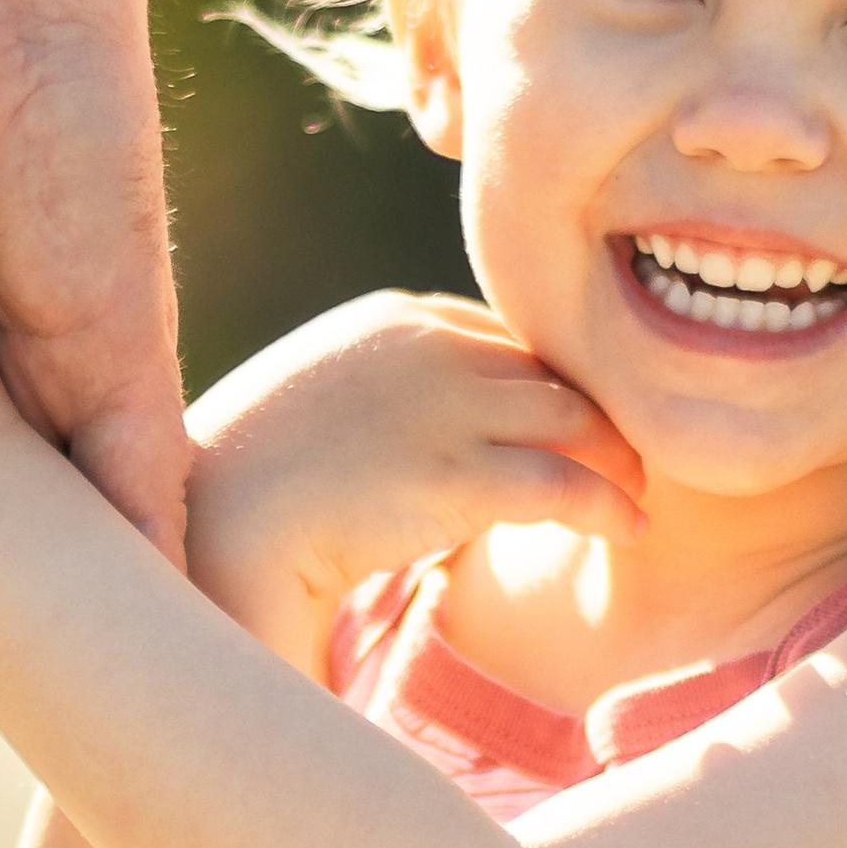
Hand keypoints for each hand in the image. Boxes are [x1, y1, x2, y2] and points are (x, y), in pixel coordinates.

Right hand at [186, 293, 644, 670]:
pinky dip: (608, 504)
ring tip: (634, 494)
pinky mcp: (457, 473)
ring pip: (574, 417)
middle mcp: (428, 344)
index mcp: (393, 320)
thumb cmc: (245, 482)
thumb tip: (420, 445)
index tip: (571, 422)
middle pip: (550, 369)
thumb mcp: (316, 404)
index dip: (546, 382)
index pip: (502, 336)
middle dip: (597, 414)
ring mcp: (445, 405)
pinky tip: (628, 527)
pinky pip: (565, 482)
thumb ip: (381, 398)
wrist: (212, 523)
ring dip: (616, 459)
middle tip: (628, 459)